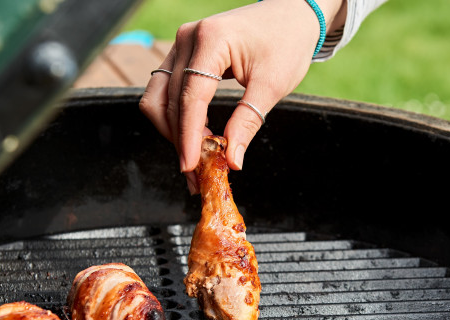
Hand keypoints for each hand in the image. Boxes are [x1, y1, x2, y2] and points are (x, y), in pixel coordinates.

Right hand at [139, 0, 344, 192]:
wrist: (290, 15)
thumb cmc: (286, 42)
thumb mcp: (272, 86)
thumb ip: (248, 122)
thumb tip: (232, 160)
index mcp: (212, 40)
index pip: (191, 97)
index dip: (188, 136)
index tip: (190, 165)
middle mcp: (188, 39)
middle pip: (169, 101)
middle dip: (180, 141)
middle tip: (197, 174)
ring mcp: (181, 46)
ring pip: (159, 98)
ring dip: (172, 131)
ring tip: (197, 157)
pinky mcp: (182, 56)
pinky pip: (167, 92)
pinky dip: (177, 118)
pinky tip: (196, 137)